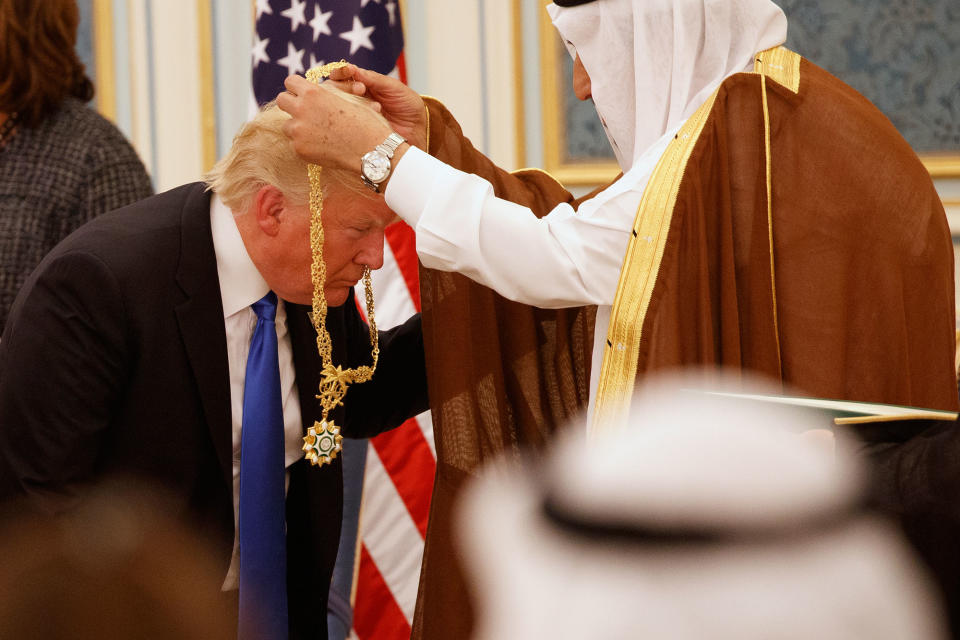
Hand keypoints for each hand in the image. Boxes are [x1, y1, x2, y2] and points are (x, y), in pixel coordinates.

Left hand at [277, 75, 392, 170]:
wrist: (372, 151)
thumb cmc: (365, 122)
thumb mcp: (347, 98)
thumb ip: (327, 92)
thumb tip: (315, 90)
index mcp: (313, 93)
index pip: (290, 82)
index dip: (297, 88)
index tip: (303, 94)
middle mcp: (301, 110)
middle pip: (281, 101)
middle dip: (291, 104)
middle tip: (303, 112)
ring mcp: (298, 131)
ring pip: (287, 125)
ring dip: (297, 127)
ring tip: (316, 133)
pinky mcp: (299, 149)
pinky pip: (295, 144)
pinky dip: (305, 144)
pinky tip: (322, 146)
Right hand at [327, 63, 427, 149]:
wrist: (418, 129)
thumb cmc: (408, 105)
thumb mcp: (393, 87)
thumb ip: (373, 78)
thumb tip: (352, 68)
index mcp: (363, 84)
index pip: (343, 75)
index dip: (341, 71)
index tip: (348, 70)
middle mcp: (355, 98)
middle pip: (335, 90)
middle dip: (346, 87)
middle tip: (361, 89)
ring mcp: (354, 114)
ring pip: (340, 106)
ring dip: (354, 103)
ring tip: (376, 107)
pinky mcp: (356, 130)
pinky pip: (348, 123)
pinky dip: (360, 119)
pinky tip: (377, 118)